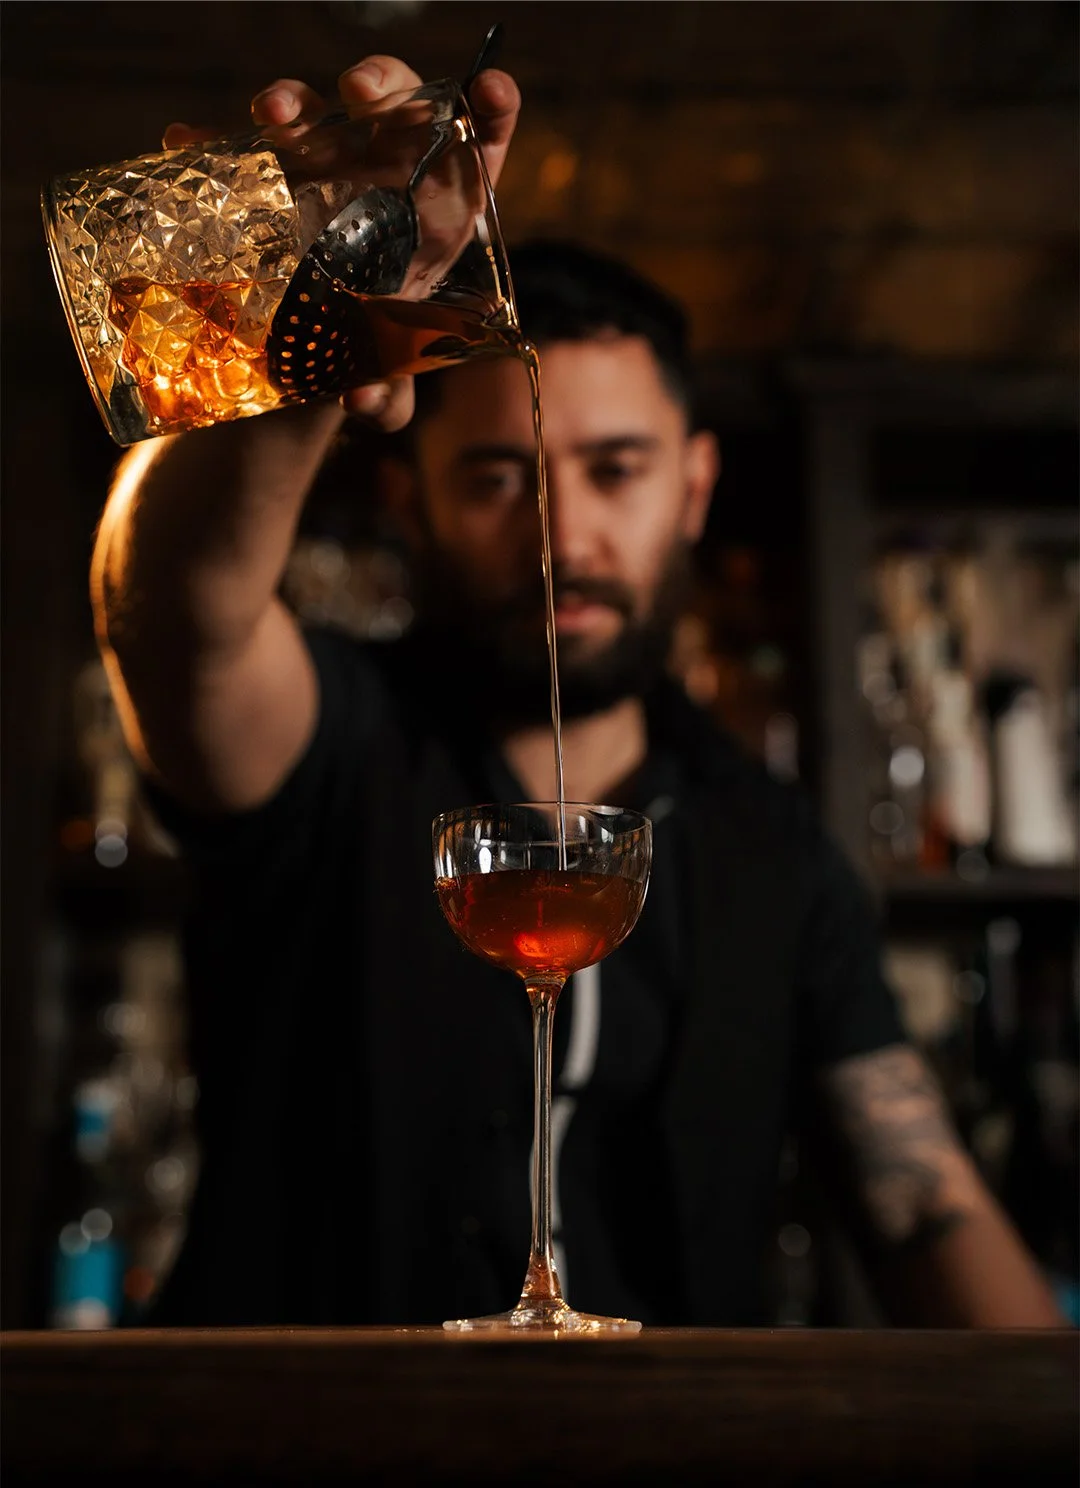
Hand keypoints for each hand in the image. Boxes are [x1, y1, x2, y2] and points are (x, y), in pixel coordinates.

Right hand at [164, 56, 520, 433]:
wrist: (308, 366)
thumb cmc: (372, 359)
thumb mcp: (387, 386)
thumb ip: (390, 397)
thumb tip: (363, 399)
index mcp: (442, 207)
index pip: (482, 141)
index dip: (492, 106)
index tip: (490, 89)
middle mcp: (385, 172)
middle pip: (395, 103)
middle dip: (382, 81)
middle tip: (359, 92)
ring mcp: (322, 169)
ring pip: (313, 110)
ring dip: (292, 99)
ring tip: (270, 115)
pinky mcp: (266, 183)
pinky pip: (234, 151)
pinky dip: (207, 141)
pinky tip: (186, 142)